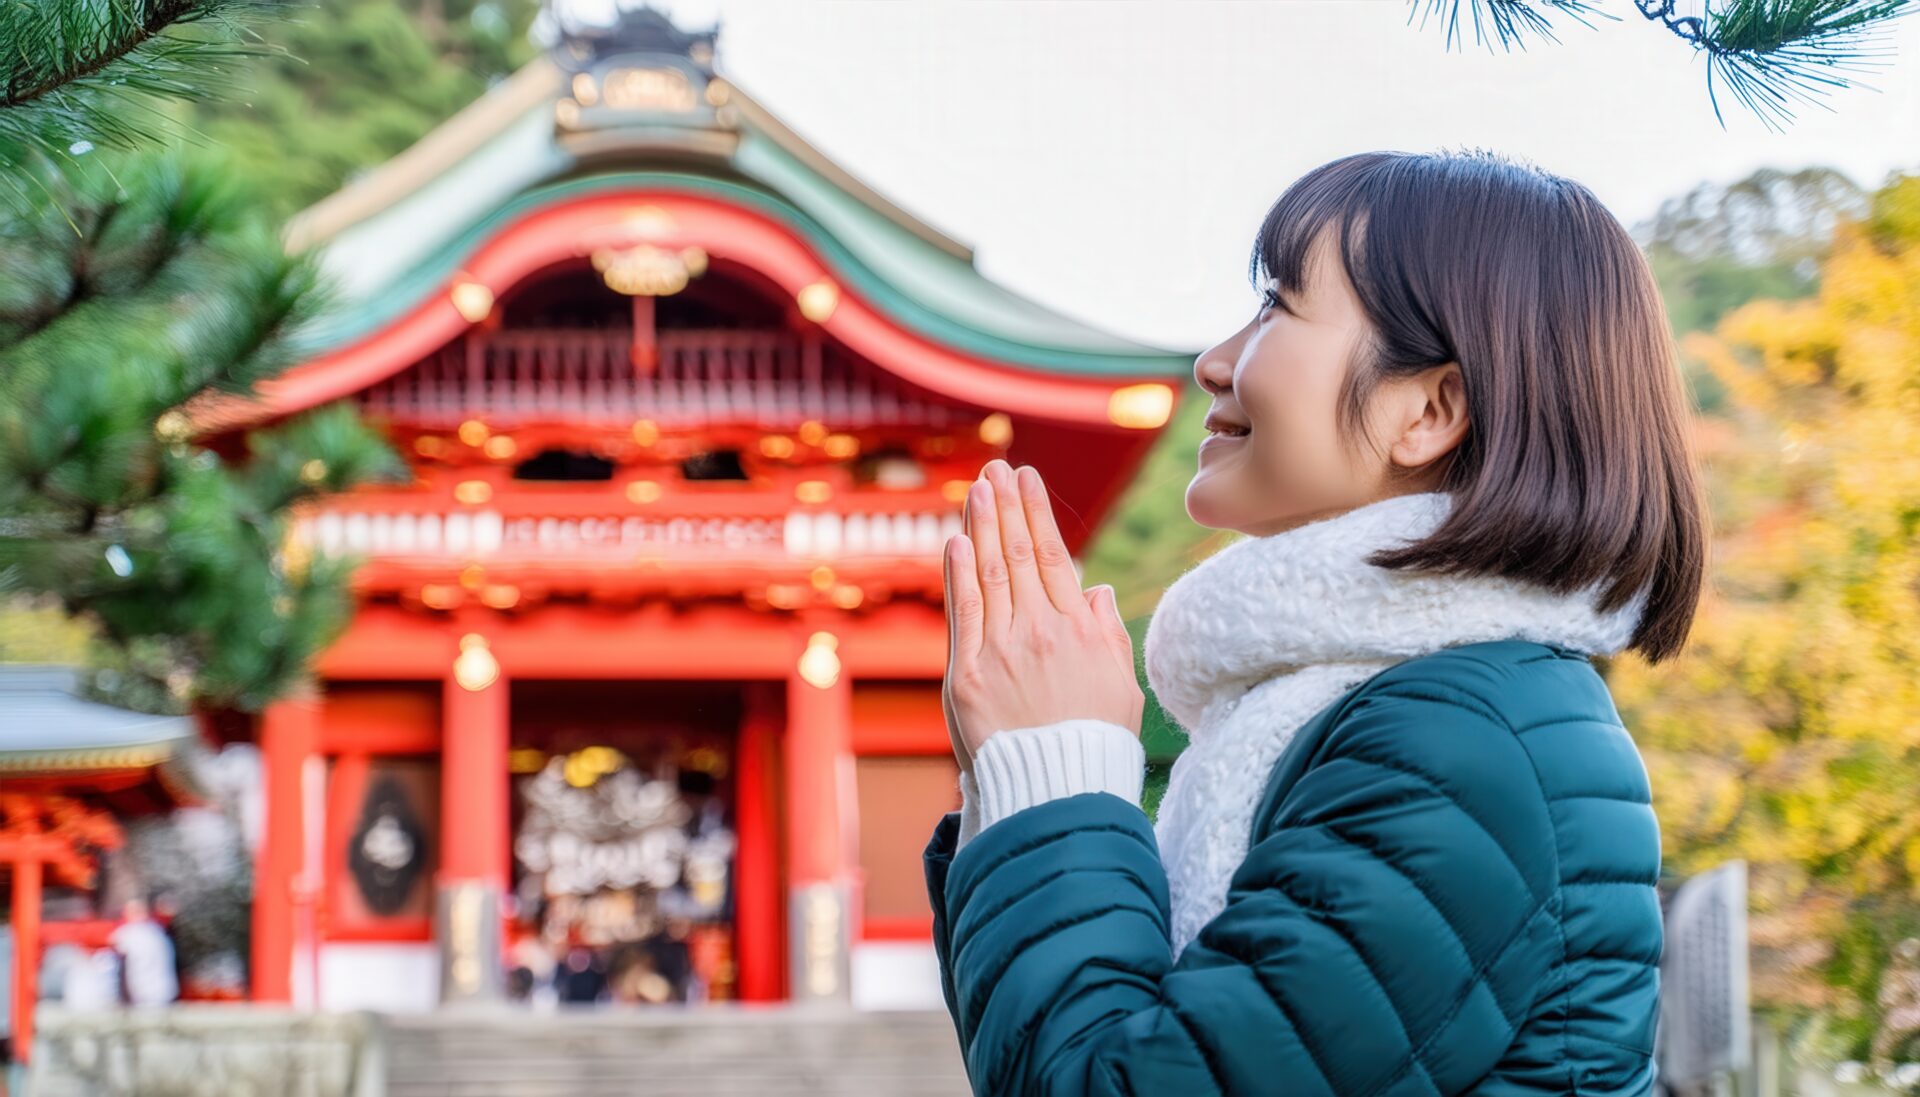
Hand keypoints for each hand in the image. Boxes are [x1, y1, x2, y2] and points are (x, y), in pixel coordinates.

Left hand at [942, 459, 1143, 764]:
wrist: (1057, 793)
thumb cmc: (1094, 745)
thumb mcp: (1120, 686)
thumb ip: (1107, 634)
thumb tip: (1098, 592)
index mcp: (1078, 631)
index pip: (1053, 557)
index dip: (1037, 514)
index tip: (1027, 479)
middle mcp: (1039, 632)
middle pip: (1018, 555)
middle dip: (1006, 506)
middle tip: (996, 468)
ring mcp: (1001, 651)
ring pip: (988, 574)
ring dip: (980, 526)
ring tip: (977, 489)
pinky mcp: (969, 675)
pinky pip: (963, 612)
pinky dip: (958, 573)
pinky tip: (956, 540)